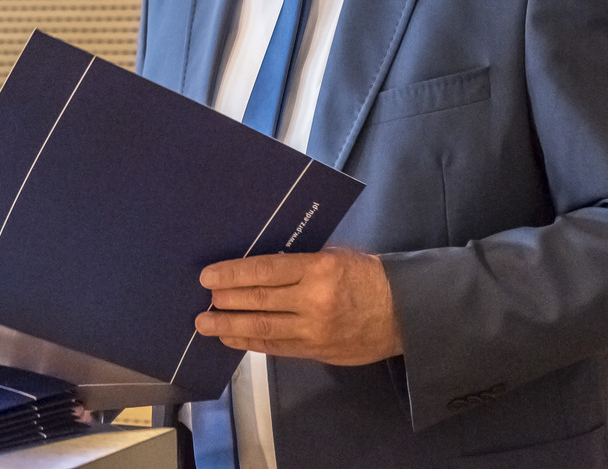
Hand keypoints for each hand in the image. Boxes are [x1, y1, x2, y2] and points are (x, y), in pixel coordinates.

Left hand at [194, 249, 402, 365]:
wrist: (404, 312)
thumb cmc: (366, 275)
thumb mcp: (334, 256)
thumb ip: (298, 263)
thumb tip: (257, 268)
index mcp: (318, 269)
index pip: (265, 270)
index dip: (233, 274)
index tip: (208, 277)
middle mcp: (314, 300)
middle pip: (259, 301)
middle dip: (226, 302)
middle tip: (203, 302)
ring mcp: (315, 330)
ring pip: (264, 328)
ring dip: (230, 327)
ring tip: (206, 326)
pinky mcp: (317, 352)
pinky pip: (277, 347)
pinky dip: (251, 343)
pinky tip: (233, 339)